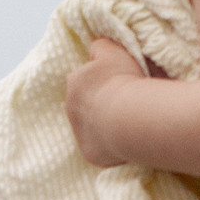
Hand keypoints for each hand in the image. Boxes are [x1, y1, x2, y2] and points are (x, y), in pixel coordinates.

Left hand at [62, 37, 146, 166]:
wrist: (128, 117)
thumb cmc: (124, 80)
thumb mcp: (113, 49)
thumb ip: (101, 47)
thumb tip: (97, 50)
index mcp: (76, 81)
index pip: (86, 78)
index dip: (102, 80)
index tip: (118, 83)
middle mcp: (71, 107)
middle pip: (86, 104)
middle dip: (101, 103)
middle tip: (124, 103)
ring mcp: (79, 132)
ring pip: (91, 125)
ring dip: (104, 123)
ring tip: (126, 122)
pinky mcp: (89, 152)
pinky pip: (100, 147)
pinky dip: (110, 144)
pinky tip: (126, 139)